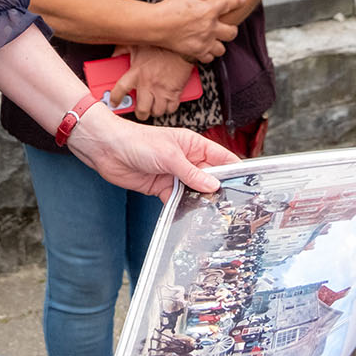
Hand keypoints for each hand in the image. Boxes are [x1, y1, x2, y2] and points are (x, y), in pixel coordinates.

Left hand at [65, 106, 236, 200]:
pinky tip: (189, 214)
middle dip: (218, 190)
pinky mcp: (162, 187)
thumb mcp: (169, 155)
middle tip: (230, 205)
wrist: (108, 150)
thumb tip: (213, 185)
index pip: (221, 157)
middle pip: (210, 177)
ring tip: (213, 213)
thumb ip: (192, 172)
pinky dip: (183, 207)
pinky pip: (178, 200)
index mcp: (193, 145)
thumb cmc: (136, 141)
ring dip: (200, 200)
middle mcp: (186, 160)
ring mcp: (175, 174)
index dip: (234, 170)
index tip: (247, 184)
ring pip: (195, 191)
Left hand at [111, 44, 196, 119]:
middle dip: (140, 113)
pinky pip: (171, 108)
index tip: (114, 102)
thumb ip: (123, 50)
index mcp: (137, 72)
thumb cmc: (160, 45)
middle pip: (141, 110)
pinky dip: (168, 108)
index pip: (120, 91)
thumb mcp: (137, 45)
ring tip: (152, 105)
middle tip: (140, 109)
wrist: (181, 45)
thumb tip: (114, 55)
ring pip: (157, 111)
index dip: (115, 99)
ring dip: (154, 110)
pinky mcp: (176, 92)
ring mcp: (163, 90)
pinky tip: (165, 102)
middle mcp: (149, 84)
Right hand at [150, 0, 242, 62]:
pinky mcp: (196, 52)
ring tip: (213, 41)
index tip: (241, 0)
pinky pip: (209, 58)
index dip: (238, 0)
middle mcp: (211, 27)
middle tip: (226, 28)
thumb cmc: (169, 8)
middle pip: (232, 32)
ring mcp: (204, 41)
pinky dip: (208, 54)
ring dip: (219, 45)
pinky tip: (203, 49)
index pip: (231, 3)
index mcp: (210, 9)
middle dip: (231, 30)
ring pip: (222, 49)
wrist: (156, 25)